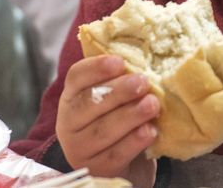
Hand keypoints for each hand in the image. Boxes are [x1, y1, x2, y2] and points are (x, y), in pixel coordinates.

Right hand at [55, 55, 159, 183]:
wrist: (122, 162)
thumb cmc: (119, 118)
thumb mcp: (115, 97)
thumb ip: (123, 76)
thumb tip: (148, 53)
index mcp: (72, 96)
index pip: (76, 77)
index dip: (96, 68)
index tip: (119, 61)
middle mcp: (70, 122)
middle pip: (89, 103)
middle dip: (118, 91)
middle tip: (143, 82)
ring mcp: (81, 148)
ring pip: (103, 130)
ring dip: (130, 115)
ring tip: (153, 104)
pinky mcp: (98, 169)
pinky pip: (116, 154)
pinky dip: (134, 142)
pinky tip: (150, 131)